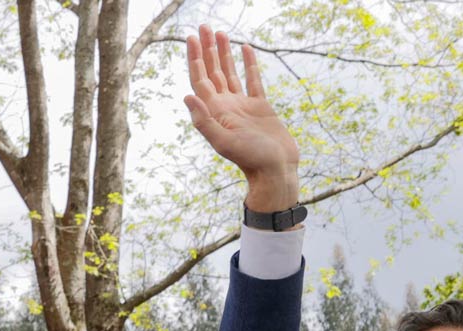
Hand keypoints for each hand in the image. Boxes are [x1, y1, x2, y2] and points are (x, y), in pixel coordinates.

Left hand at [185, 24, 299, 210]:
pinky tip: (245, 49)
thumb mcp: (224, 142)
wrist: (275, 171)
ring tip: (219, 33)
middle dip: (206, 49)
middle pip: (212, 72)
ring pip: (230, 73)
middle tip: (203, 27)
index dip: (194, 58)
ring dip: (223, 54)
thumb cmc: (250, 159)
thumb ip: (204, 121)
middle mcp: (225, 106)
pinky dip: (248, 64)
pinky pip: (252, 80)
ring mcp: (242, 106)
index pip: (200, 79)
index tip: (191, 37)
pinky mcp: (260, 107)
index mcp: (215, 112)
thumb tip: (187, 95)